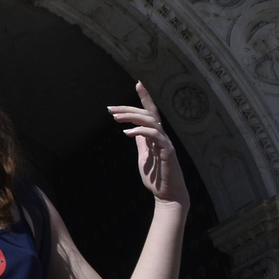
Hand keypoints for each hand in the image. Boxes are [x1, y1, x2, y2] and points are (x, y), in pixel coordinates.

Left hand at [108, 82, 188, 206]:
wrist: (168, 194)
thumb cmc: (156, 177)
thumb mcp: (144, 156)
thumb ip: (141, 142)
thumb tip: (133, 131)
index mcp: (156, 136)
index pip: (151, 112)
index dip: (145, 97)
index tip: (138, 83)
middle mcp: (162, 136)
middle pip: (148, 113)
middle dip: (128, 109)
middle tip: (110, 109)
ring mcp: (165, 142)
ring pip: (151, 120)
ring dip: (132, 117)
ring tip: (115, 118)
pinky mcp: (167, 151)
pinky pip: (154, 135)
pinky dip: (140, 131)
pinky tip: (127, 133)